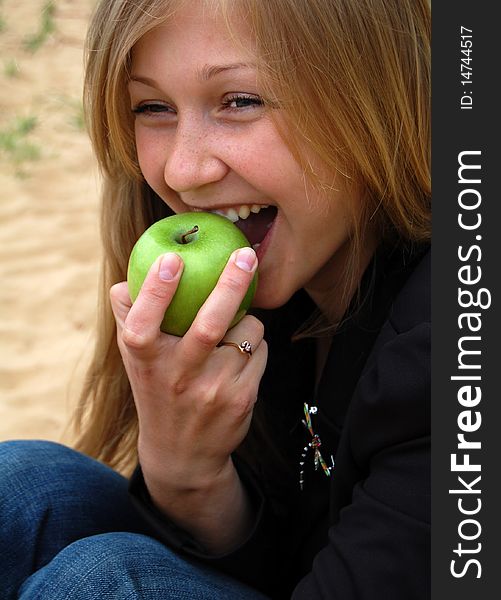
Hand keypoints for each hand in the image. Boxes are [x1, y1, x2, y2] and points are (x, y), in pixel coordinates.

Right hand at [109, 247, 265, 550]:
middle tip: (246, 254)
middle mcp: (178, 377)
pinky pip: (260, 349)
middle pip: (209, 324)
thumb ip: (129, 317)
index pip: (144, 321)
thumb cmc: (156, 389)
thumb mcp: (134, 360)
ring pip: (247, 330)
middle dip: (231, 283)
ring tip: (232, 331)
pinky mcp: (242, 398)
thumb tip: (124, 280)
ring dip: (247, 319)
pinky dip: (254, 342)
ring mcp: (213, 390)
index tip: (172, 258)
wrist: (182, 453)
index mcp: (146, 360)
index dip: (156, 289)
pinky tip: (239, 357)